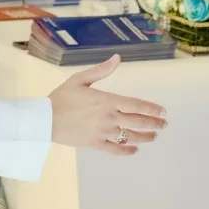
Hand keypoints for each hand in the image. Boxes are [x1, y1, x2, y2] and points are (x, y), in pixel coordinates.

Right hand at [48, 54, 166, 154]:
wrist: (43, 120)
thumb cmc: (61, 97)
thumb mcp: (80, 79)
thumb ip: (101, 70)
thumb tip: (117, 58)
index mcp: (106, 100)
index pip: (135, 105)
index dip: (151, 108)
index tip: (162, 111)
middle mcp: (107, 118)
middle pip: (137, 122)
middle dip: (154, 123)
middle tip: (165, 124)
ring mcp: (102, 132)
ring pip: (129, 137)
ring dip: (144, 137)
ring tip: (154, 136)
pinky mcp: (94, 144)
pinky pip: (114, 150)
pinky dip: (126, 151)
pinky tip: (134, 150)